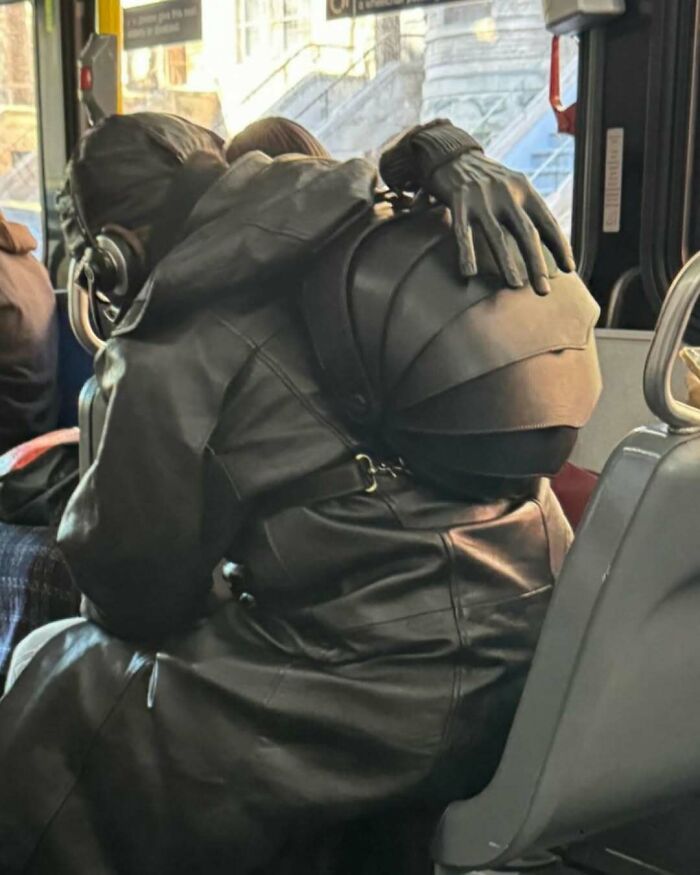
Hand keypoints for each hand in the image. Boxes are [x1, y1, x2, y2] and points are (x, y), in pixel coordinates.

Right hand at [427, 151, 576, 293]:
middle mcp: (507, 193)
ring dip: (507, 263)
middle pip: (526, 233)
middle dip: (537, 263)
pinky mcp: (458, 202)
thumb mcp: (512, 186)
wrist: (452, 153)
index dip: (560, 246)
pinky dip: (466, 253)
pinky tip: (469, 273)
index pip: (548, 221)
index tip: (569, 268)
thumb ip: (527, 209)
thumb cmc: (486, 179)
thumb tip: (546, 243)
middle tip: (543, 290)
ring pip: (497, 236)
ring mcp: (482, 198)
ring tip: (515, 286)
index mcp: (524, 189)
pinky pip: (462, 233)